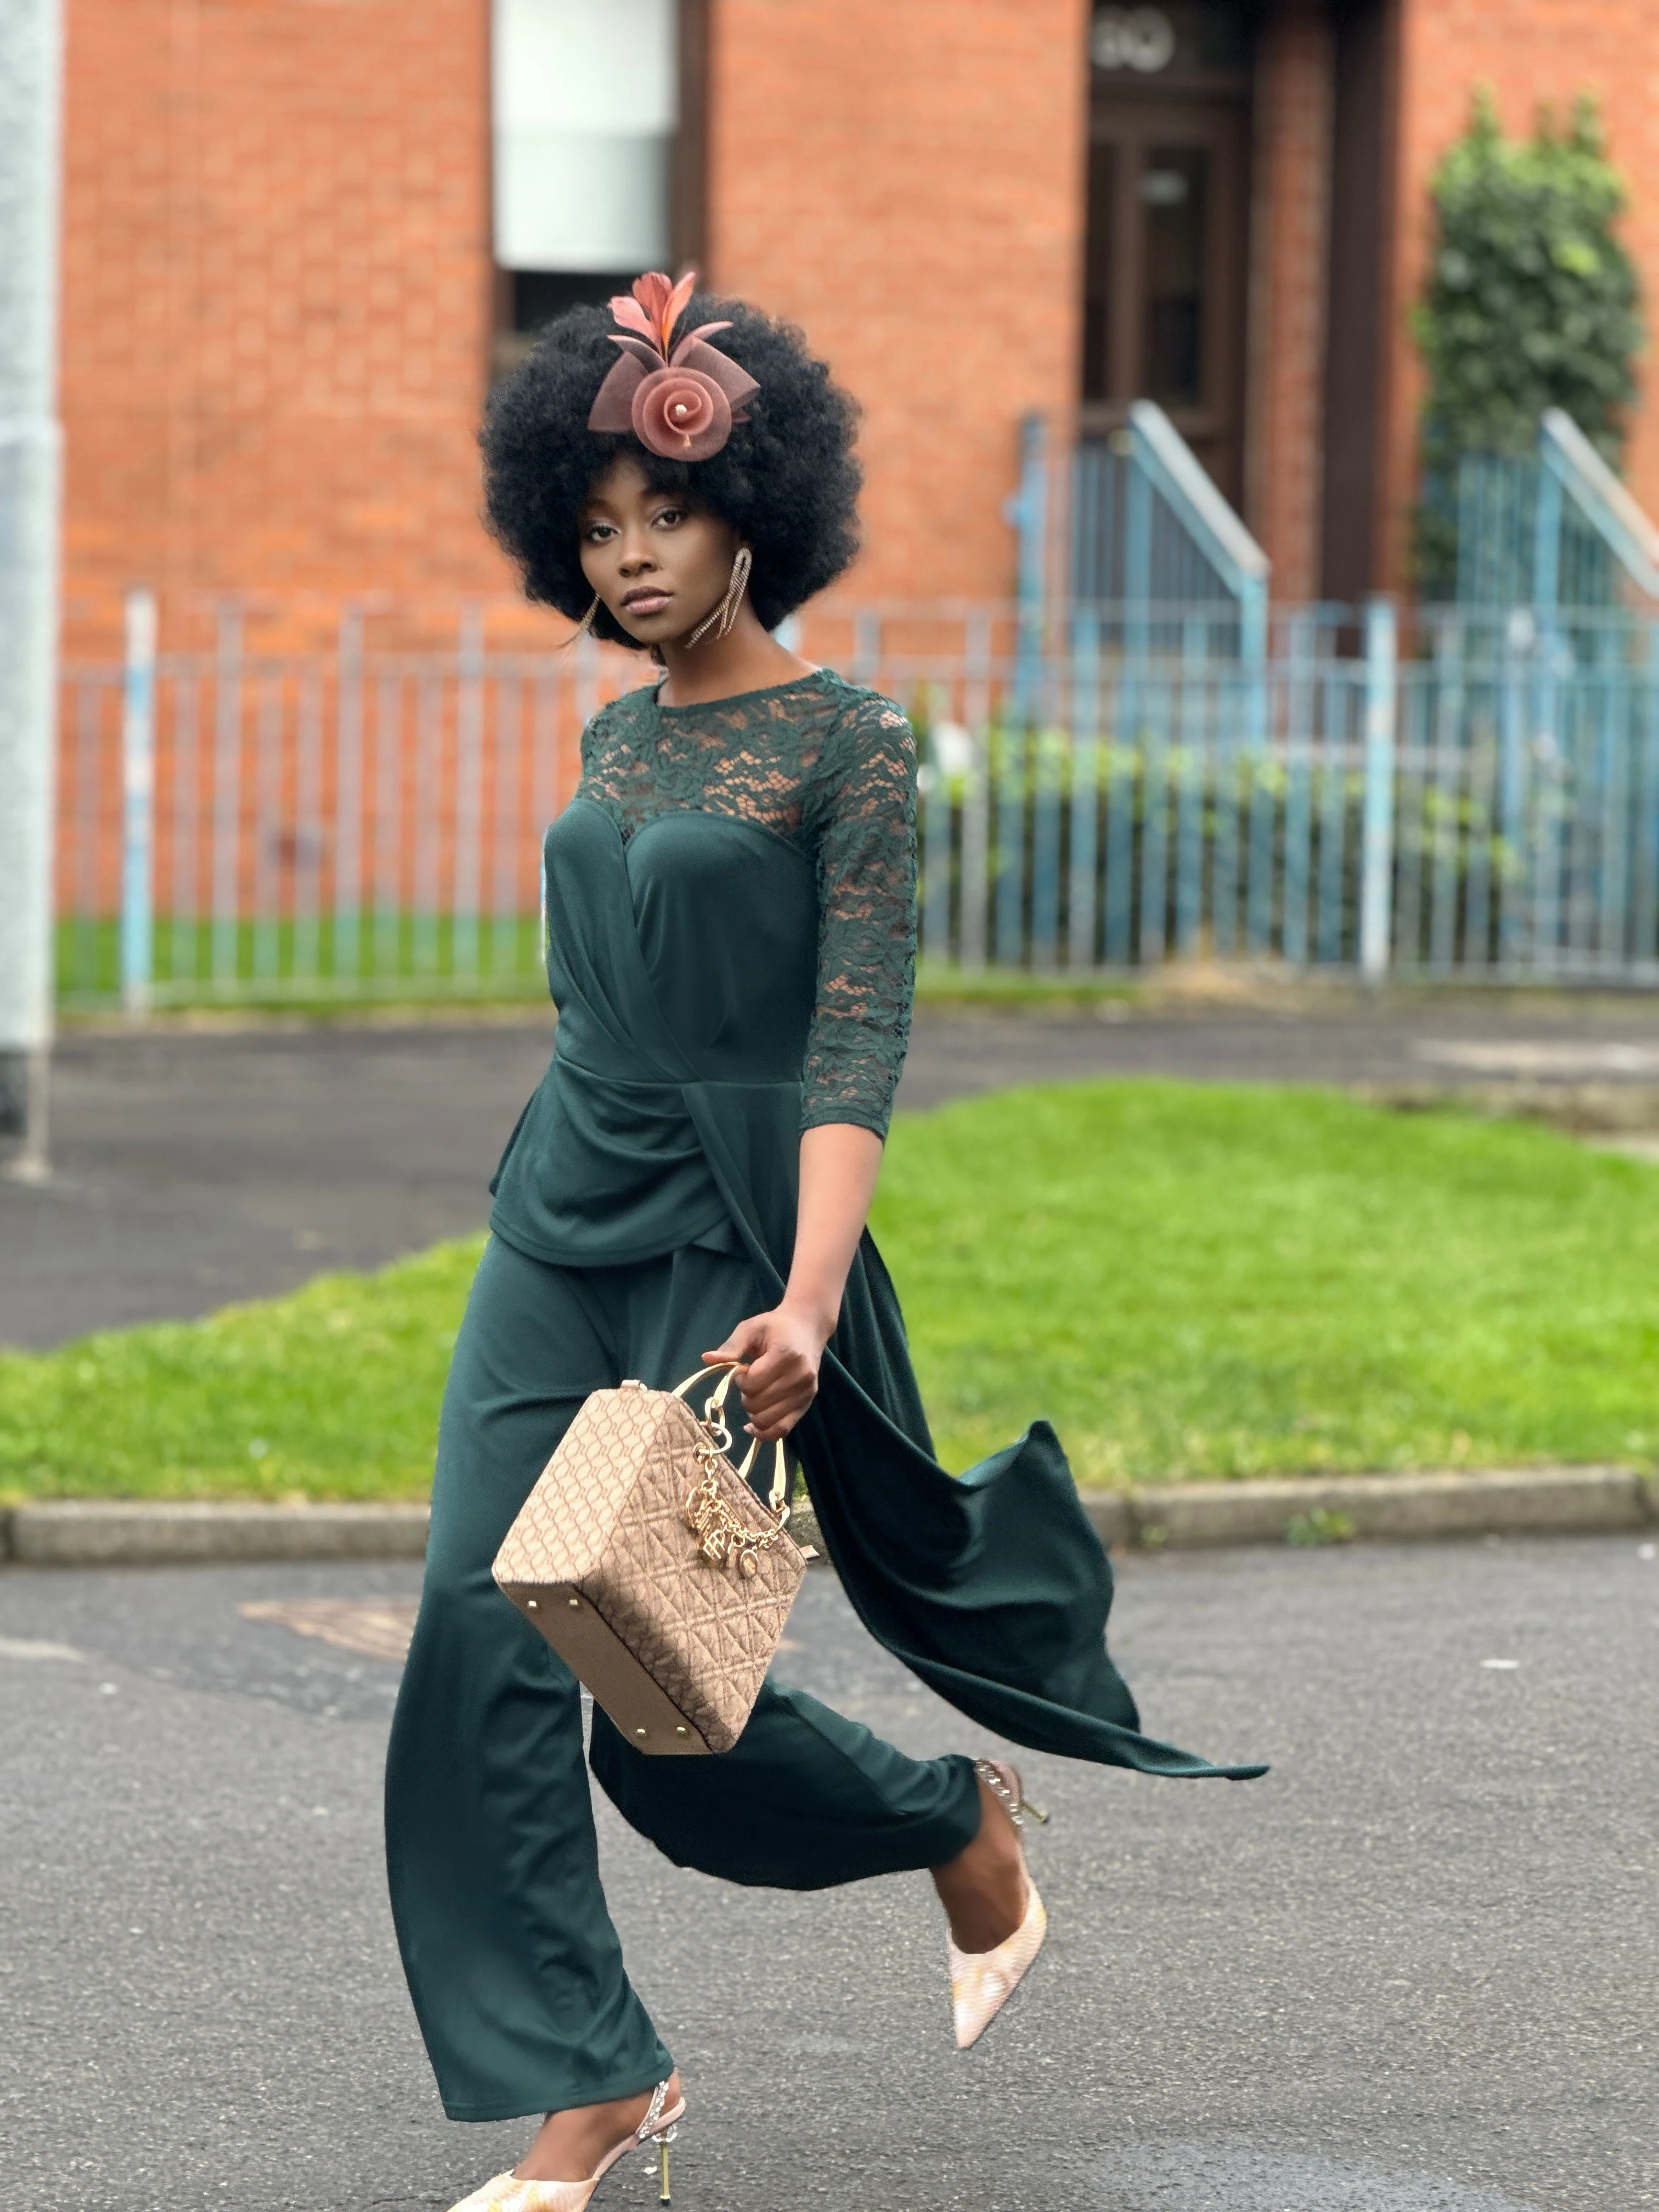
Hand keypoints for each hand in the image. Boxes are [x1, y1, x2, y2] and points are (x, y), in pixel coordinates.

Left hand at [701, 1303, 830, 1441]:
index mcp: (786, 1355)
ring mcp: (805, 1393)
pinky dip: (764, 1432)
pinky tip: (753, 1424)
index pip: (753, 1384)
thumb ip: (731, 1346)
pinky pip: (782, 1430)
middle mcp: (800, 1377)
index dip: (741, 1380)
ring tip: (758, 1394)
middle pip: (758, 1404)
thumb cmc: (775, 1327)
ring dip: (753, 1411)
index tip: (744, 1369)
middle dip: (746, 1395)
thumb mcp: (750, 1328)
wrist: (807, 1329)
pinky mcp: (806, 1405)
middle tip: (751, 1380)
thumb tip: (706, 1359)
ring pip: (767, 1421)